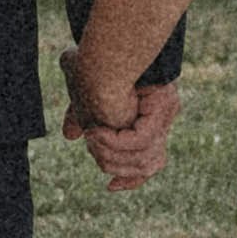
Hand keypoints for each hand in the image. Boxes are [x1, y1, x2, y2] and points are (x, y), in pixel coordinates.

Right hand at [63, 58, 179, 189]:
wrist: (95, 50)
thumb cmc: (88, 65)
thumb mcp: (82, 99)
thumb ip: (81, 117)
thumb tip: (70, 136)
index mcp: (153, 111)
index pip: (152, 159)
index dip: (134, 178)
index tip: (111, 187)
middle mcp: (165, 113)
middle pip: (149, 165)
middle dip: (115, 163)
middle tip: (92, 140)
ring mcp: (165, 113)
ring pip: (143, 159)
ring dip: (110, 152)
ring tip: (92, 134)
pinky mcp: (160, 111)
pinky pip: (138, 143)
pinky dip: (114, 142)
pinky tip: (97, 130)